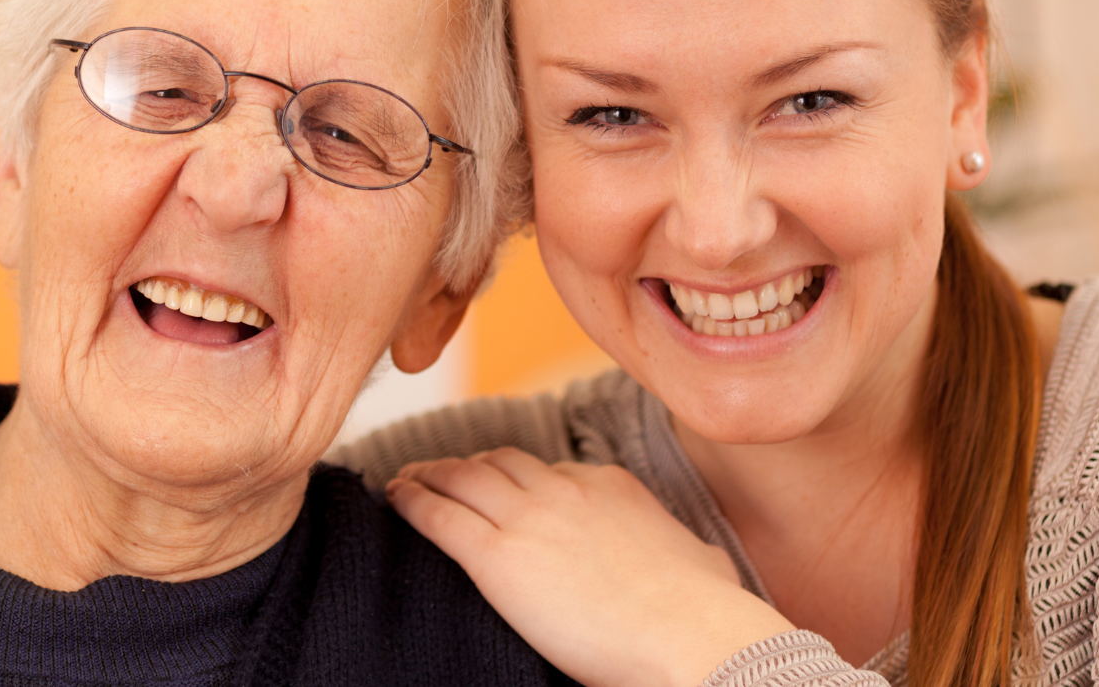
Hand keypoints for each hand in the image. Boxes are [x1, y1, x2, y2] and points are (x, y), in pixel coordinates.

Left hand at [387, 449, 794, 686]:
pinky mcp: (496, 556)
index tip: (501, 486)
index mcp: (609, 486)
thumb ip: (686, 552)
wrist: (685, 634)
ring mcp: (527, 518)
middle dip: (467, 466)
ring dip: (430, 474)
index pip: (549, 470)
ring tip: (408, 479)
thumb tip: (701, 562)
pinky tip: (395, 498)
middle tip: (442, 474)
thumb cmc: (703, 612)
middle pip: (499, 463)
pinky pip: (440, 516)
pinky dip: (412, 502)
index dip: (518, 477)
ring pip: (461, 478)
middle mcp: (563, 490)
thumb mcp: (701, 562)